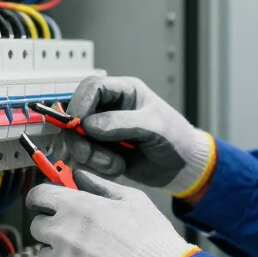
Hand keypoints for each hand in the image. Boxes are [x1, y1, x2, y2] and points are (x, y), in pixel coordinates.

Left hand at [28, 171, 198, 256]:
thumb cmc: (151, 237)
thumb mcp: (131, 198)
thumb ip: (99, 185)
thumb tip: (78, 176)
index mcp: (76, 206)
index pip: (39, 195)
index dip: (42, 197)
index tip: (45, 202)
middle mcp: (63, 233)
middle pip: (37, 226)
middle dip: (52, 225)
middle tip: (75, 230)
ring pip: (47, 255)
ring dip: (61, 253)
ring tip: (91, 256)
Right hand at [64, 76, 215, 197]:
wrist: (182, 168)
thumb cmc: (176, 139)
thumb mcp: (155, 127)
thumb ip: (123, 123)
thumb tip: (89, 125)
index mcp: (124, 92)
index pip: (91, 87)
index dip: (79, 103)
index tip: (76, 124)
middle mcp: (109, 109)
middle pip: (75, 115)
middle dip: (79, 138)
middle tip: (91, 156)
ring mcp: (102, 131)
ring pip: (75, 139)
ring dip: (88, 156)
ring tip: (115, 165)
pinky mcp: (100, 151)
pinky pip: (83, 158)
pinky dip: (94, 167)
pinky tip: (117, 169)